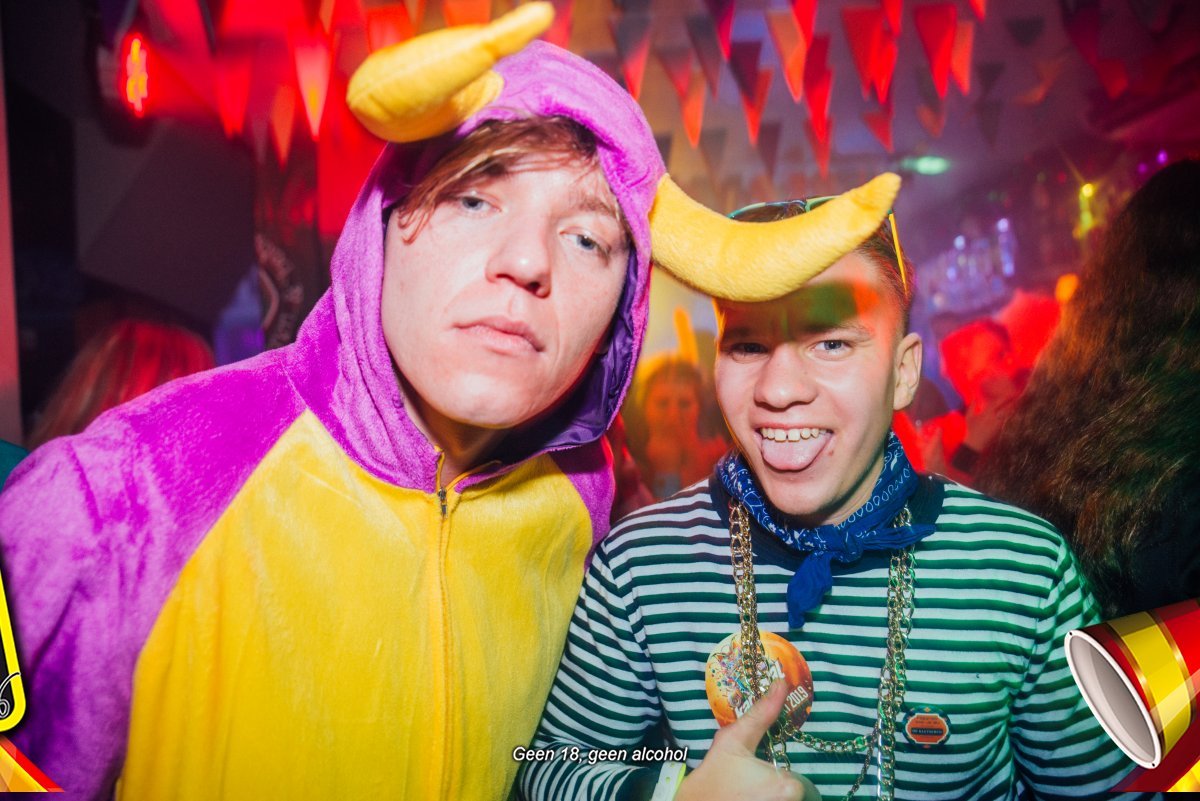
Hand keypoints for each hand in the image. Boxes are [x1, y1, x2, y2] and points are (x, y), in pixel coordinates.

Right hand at [675, 681, 819, 800]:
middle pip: (791, 787)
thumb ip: (762, 713)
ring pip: (781, 797)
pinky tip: (745, 796)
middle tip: (748, 780)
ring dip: (768, 792)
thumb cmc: (715, 772)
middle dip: (773, 782)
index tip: (756, 770)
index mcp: (790, 786)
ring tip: (745, 789)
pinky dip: (762, 799)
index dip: (775, 770)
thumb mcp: (735, 739)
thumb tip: (781, 684)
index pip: (797, 777)